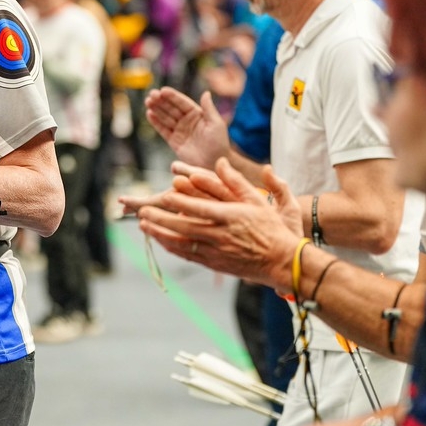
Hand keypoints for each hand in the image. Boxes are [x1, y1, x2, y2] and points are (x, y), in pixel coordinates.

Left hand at [134, 158, 301, 287]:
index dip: (181, 203)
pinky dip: (172, 247)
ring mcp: (216, 252)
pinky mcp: (214, 263)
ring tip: (143, 225)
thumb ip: (237, 182)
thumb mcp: (259, 201)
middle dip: (161, 220)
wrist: (283, 262)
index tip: (164, 195)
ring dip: (161, 234)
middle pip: (185, 227)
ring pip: (182, 243)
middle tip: (142, 212)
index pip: (201, 209)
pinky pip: (188, 255)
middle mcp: (221, 236)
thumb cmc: (272, 228)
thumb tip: (221, 162)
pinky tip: (160, 239)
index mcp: (232, 218)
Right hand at [144, 87, 230, 168]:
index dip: (172, 96)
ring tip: (147, 101)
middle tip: (151, 94)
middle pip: (171, 108)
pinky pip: (163, 130)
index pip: (182, 102)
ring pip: (165, 117)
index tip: (163, 90)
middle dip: (161, 101)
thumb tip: (206, 92)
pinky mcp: (173, 141)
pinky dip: (155, 122)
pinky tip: (149, 114)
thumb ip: (209, 108)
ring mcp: (179, 130)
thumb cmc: (219, 142)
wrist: (214, 163)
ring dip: (156, 109)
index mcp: (197, 114)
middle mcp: (186, 120)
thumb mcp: (216, 123)